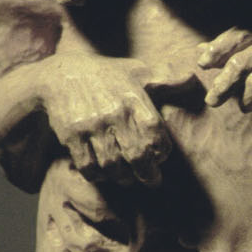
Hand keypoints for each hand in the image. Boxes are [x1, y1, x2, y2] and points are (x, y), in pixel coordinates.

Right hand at [39, 53, 194, 185]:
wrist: (61, 75)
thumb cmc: (106, 76)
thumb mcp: (136, 71)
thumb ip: (165, 78)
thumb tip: (191, 77)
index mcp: (133, 99)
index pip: (155, 134)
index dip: (161, 151)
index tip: (161, 157)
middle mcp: (114, 113)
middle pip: (137, 156)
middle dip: (147, 174)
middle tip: (152, 180)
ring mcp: (91, 126)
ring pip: (113, 166)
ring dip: (123, 177)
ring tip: (127, 176)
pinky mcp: (71, 136)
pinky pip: (88, 166)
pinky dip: (98, 175)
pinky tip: (103, 172)